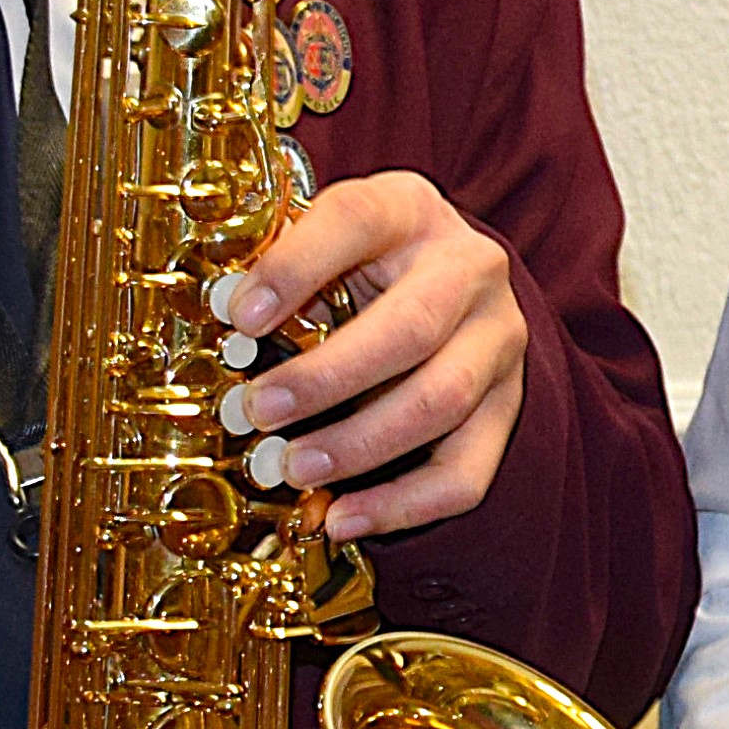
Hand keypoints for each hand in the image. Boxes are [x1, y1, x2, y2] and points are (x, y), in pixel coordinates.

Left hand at [215, 170, 527, 540]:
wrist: (449, 284)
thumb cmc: (362, 267)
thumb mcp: (323, 245)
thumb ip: (278, 273)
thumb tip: (221, 320)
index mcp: (410, 210)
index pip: (358, 220)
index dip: (296, 266)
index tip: (238, 316)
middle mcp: (470, 267)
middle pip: (412, 326)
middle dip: (327, 378)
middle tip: (258, 411)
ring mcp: (497, 338)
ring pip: (441, 400)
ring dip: (359, 444)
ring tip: (293, 469)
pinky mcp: (506, 405)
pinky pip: (466, 470)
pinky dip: (402, 504)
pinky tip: (344, 518)